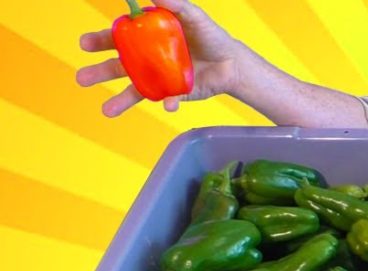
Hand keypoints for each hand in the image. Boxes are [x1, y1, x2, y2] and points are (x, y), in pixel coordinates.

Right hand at [76, 0, 242, 116]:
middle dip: (99, 72)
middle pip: (118, 66)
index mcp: (146, 38)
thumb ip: (173, 4)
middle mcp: (148, 60)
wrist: (233, 62)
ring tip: (107, 110)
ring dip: (121, 100)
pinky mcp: (176, 94)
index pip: (117, 38)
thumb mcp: (193, 16)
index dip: (100, 41)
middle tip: (82, 78)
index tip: (85, 44)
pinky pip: (168, 100)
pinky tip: (169, 104)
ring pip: (135, 89)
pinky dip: (167, 102)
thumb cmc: (210, 35)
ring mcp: (160, 79)